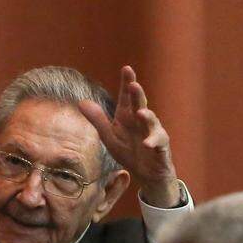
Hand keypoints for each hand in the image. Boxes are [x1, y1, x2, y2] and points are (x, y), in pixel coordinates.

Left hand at [78, 66, 180, 206]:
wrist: (147, 174)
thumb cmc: (129, 152)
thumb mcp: (109, 137)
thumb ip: (97, 120)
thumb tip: (81, 102)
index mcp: (128, 117)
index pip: (127, 97)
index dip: (127, 82)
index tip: (126, 68)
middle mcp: (141, 121)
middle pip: (140, 104)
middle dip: (137, 94)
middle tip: (133, 84)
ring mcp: (153, 133)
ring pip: (152, 122)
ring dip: (147, 117)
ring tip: (140, 113)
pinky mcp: (160, 148)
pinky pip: (159, 143)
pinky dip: (154, 142)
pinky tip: (147, 143)